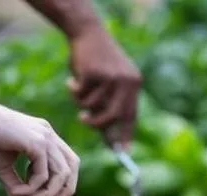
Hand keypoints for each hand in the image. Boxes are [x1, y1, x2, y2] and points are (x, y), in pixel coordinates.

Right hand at [0, 93, 79, 195]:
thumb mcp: (3, 169)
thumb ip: (16, 189)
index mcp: (45, 137)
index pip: (69, 161)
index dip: (67, 182)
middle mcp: (48, 135)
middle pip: (73, 166)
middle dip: (66, 189)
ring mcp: (44, 137)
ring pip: (61, 173)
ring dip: (47, 192)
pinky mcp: (36, 143)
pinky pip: (43, 174)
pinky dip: (32, 188)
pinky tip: (18, 191)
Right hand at [67, 25, 141, 148]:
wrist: (86, 32)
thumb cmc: (96, 62)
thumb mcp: (107, 85)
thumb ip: (108, 108)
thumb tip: (108, 138)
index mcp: (133, 84)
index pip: (131, 116)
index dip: (126, 135)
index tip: (123, 152)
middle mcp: (127, 81)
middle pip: (115, 115)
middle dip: (98, 123)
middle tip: (84, 120)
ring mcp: (111, 76)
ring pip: (93, 105)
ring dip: (80, 102)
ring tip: (76, 89)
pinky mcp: (95, 72)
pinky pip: (81, 94)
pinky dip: (73, 90)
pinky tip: (72, 78)